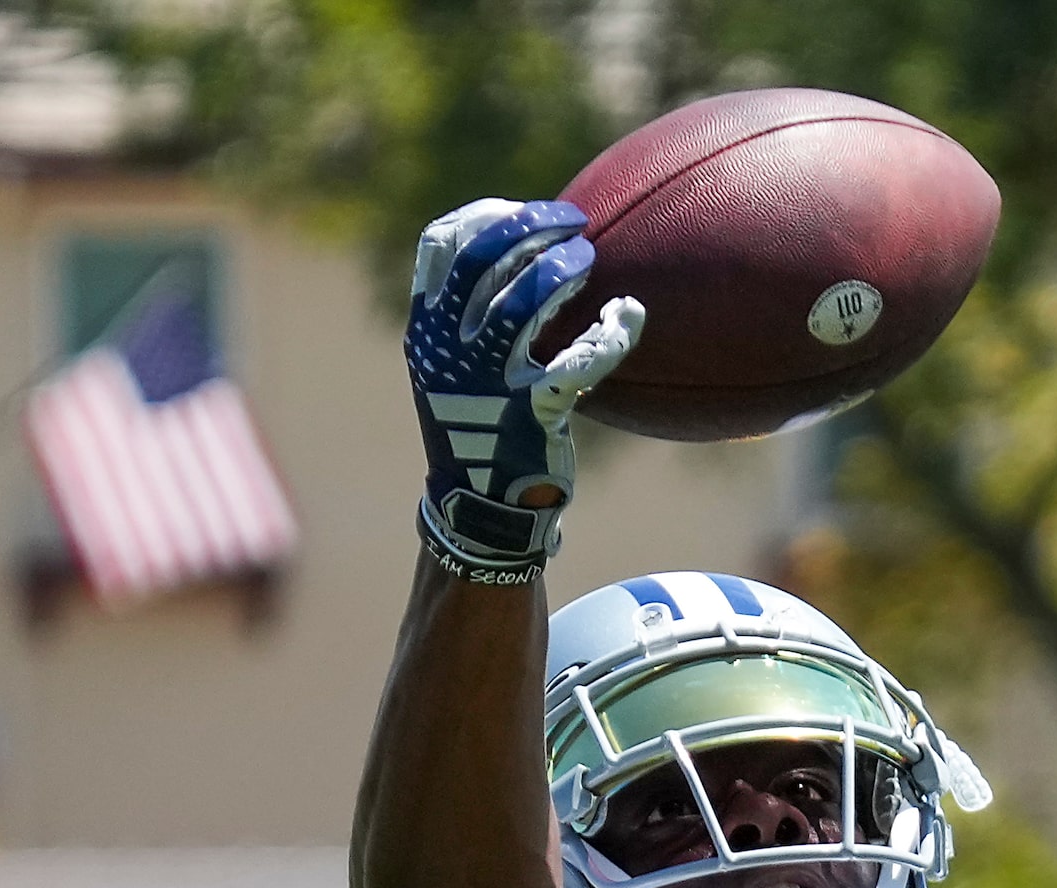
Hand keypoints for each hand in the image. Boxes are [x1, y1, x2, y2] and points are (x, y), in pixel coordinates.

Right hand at [405, 197, 643, 573]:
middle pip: (483, 260)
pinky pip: (578, 362)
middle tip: (571, 220)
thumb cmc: (482, 426)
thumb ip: (478, 317)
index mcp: (428, 329)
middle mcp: (449, 348)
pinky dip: (610, 335)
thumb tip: (529, 257)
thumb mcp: (458, 368)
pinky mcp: (531, 411)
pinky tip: (628, 315)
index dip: (482, 216)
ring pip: (522, 302)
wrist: (482, 507)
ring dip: (562, 269)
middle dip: (528, 226)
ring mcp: (486, 379)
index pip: (440, 247)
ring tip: (588, 259)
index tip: (520, 210)